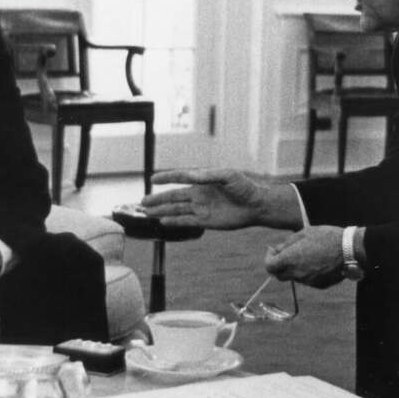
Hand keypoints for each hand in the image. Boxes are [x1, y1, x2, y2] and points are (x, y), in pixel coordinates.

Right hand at [143, 169, 301, 229]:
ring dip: (162, 211)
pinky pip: (186, 222)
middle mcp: (199, 194)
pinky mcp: (206, 222)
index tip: (153, 179)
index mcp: (203, 180)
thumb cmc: (244, 187)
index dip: (166, 178)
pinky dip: (174, 222)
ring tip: (146, 213)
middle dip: (158, 199)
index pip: (180, 178)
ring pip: (177, 210)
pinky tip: (163, 222)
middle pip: (174, 196)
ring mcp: (201, 208)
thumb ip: (208, 176)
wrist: (256, 205)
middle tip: (142, 202)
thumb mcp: (227, 176)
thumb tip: (191, 174)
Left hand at [265, 226, 344, 288]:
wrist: (349, 249)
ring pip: (294, 277)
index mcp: (290, 259)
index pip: (269, 267)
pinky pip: (308, 280)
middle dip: (280, 265)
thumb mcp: (303, 233)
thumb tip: (276, 249)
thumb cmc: (326, 237)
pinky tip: (317, 261)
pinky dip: (307, 273)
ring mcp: (308, 281)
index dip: (269, 258)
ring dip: (294, 268)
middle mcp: (297, 274)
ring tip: (306, 254)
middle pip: (280, 275)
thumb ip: (287, 243)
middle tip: (287, 253)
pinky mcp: (319, 285)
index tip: (273, 250)